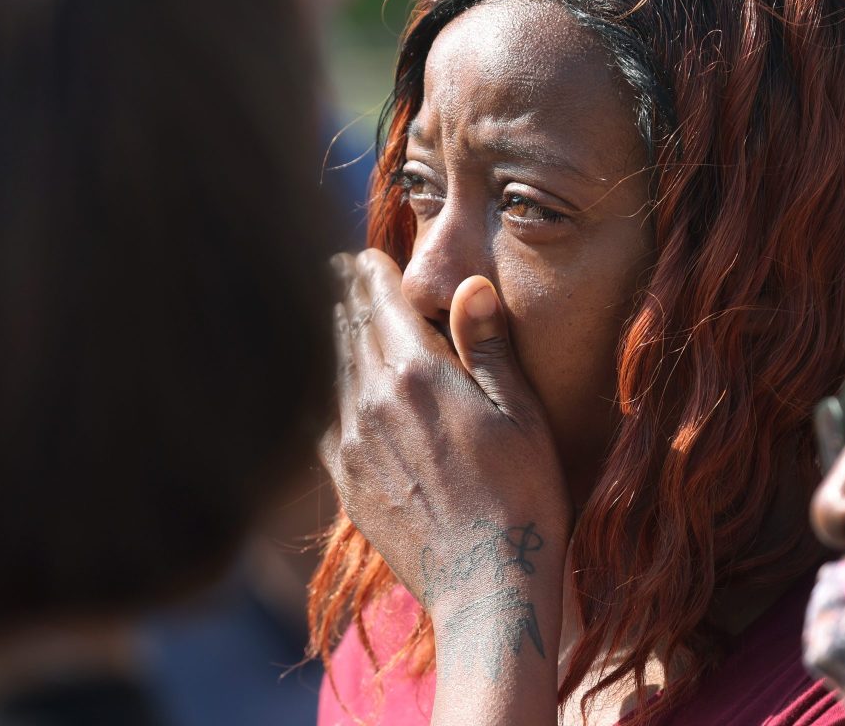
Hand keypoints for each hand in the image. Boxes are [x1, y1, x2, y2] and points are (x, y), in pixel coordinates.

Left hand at [321, 250, 569, 688]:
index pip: (382, 302)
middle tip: (340, 273)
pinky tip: (332, 386)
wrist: (484, 588)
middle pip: (348, 329)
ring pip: (331, 370)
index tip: (366, 256)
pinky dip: (326, 389)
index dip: (372, 273)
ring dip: (332, 338)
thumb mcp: (521, 414)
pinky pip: (323, 417)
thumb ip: (488, 346)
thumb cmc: (521, 497)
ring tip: (334, 316)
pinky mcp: (343, 479)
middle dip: (346, 297)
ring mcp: (350, 442)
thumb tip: (470, 284)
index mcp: (418, 373)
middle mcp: (372, 400)